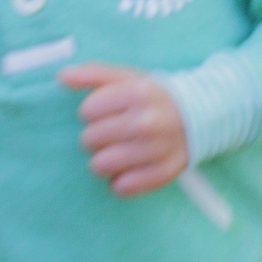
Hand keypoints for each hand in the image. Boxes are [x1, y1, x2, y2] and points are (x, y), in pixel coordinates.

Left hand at [60, 62, 188, 195]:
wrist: (200, 114)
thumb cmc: (152, 96)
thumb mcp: (127, 78)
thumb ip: (93, 74)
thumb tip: (61, 76)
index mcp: (138, 93)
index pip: (87, 111)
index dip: (93, 111)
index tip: (109, 111)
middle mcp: (148, 121)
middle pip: (90, 139)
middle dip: (97, 136)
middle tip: (114, 132)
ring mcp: (157, 149)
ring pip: (101, 166)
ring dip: (104, 160)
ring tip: (118, 150)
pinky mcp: (163, 173)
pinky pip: (122, 187)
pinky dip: (121, 180)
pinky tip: (130, 167)